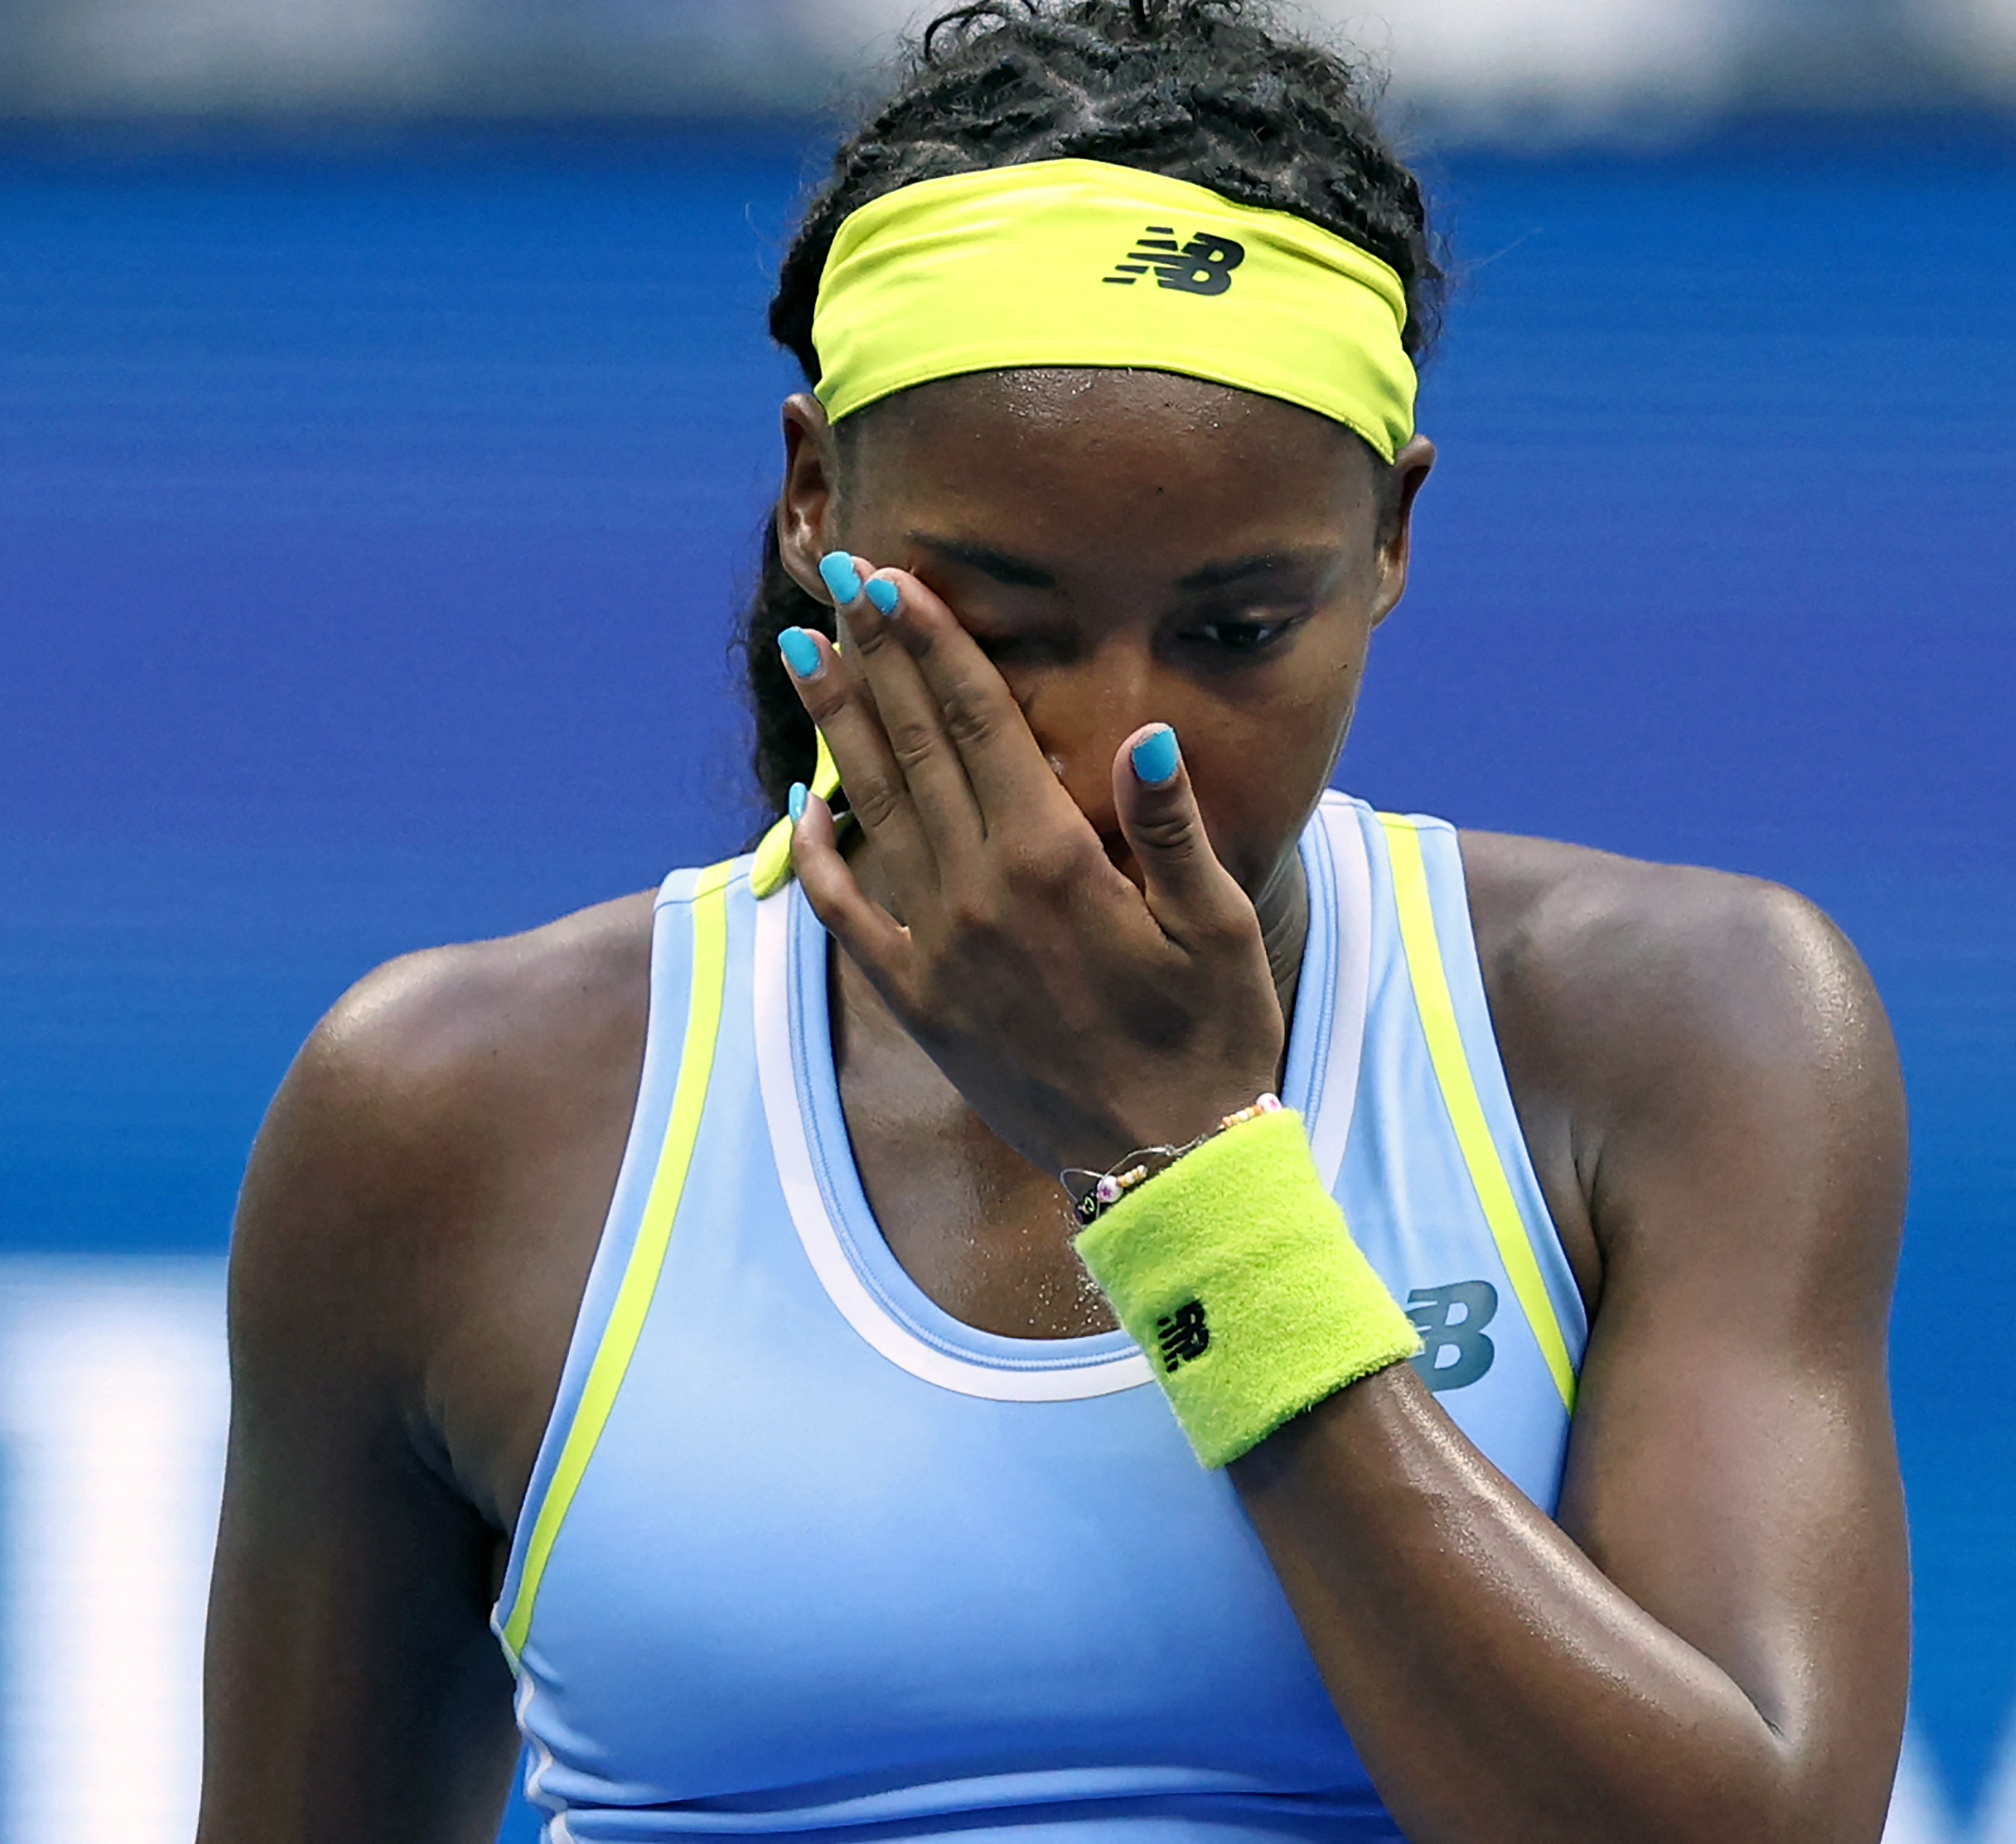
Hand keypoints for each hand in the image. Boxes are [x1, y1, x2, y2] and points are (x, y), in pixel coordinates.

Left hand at [779, 553, 1286, 1182]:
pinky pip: (846, 915)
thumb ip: (1170, 829)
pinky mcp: (918, 1001)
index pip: (980, 724)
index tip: (895, 580)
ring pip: (872, 811)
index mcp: (1052, 863)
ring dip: (839, 728)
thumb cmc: (1211, 1042)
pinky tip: (798, 804)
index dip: (935, 644)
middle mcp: (978, 896)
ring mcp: (938, 949)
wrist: (1165, 1171)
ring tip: (805, 654)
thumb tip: (1145, 737)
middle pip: (916, 747)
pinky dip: (814, 855)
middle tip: (840, 580)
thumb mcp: (1217, 929)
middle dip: (877, 657)